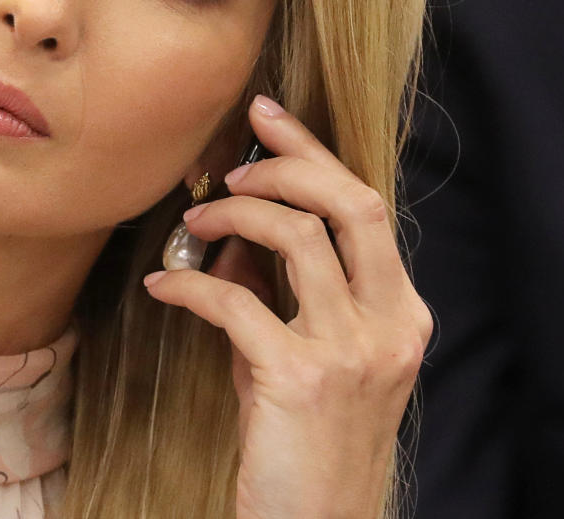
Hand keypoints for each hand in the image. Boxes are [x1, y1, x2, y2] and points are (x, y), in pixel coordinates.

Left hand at [143, 95, 432, 518]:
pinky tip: (162, 286)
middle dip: (285, 166)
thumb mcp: (300, 358)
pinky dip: (189, 284)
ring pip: (295, 238)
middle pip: (348, 204)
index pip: (364, 208)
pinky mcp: (299, 378)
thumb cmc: (304, 445)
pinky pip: (235, 300)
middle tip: (230, 168)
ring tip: (192, 224)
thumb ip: (278, 294)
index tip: (267, 118)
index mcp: (401, 314)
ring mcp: (351, 351)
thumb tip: (233, 233)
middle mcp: (389, 325)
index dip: (313, 155)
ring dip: (231, 217)